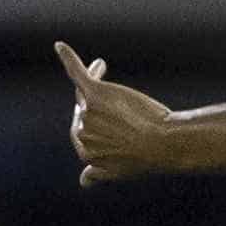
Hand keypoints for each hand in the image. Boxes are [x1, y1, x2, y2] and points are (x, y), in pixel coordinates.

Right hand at [55, 41, 175, 184]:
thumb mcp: (120, 170)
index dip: (96, 123)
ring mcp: (87, 112)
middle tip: (119, 103)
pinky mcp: (96, 94)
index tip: (113, 118)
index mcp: (84, 152)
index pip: (82, 131)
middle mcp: (81, 132)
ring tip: (102, 68)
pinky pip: (77, 73)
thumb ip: (99, 172)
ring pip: (85, 92)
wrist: (165, 144)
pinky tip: (60, 45)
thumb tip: (84, 180)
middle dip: (96, 103)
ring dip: (94, 79)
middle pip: (82, 109)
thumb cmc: (147, 158)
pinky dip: (68, 57)